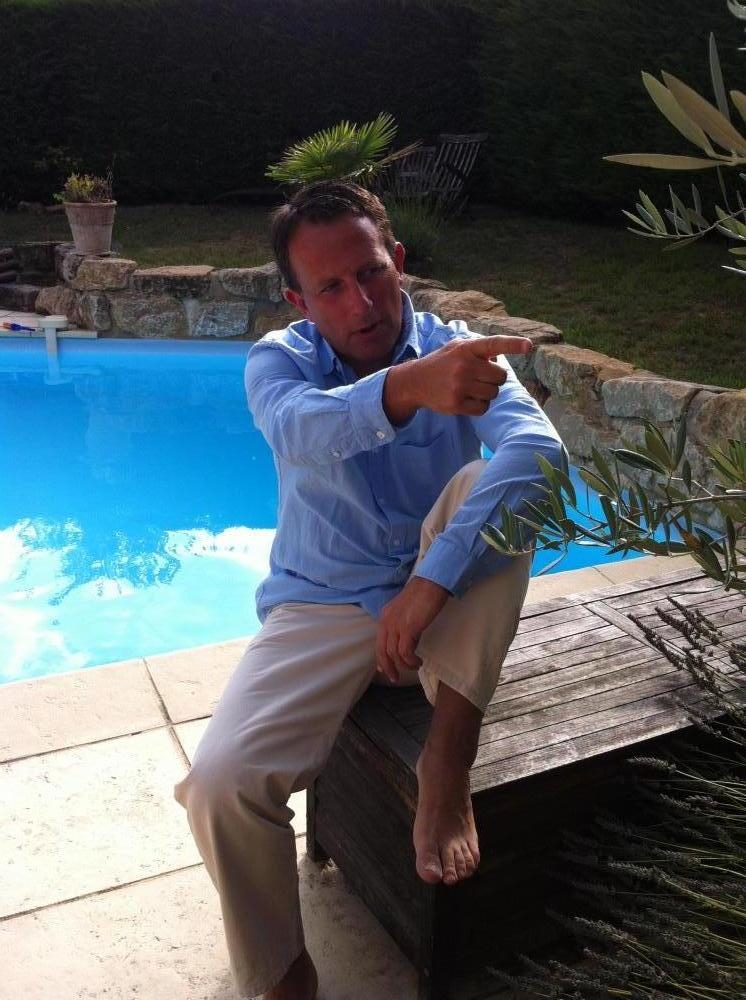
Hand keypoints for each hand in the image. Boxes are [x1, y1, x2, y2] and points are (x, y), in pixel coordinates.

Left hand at [376, 577, 449, 682]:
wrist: (431, 583)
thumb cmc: (423, 594)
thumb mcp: (406, 610)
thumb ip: (402, 623)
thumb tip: (406, 640)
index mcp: (385, 616)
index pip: (379, 642)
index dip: (381, 658)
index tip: (385, 669)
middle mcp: (387, 621)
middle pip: (383, 651)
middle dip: (388, 667)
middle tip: (395, 678)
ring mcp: (396, 625)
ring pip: (394, 654)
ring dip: (404, 664)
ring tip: (415, 666)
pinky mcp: (408, 628)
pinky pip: (406, 652)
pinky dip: (411, 660)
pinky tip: (418, 661)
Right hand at [384, 335, 532, 423]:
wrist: (415, 381)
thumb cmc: (443, 363)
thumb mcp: (458, 349)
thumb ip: (480, 351)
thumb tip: (500, 361)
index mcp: (467, 349)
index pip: (494, 344)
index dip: (513, 345)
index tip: (529, 346)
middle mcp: (464, 366)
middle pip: (500, 376)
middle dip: (495, 379)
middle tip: (480, 378)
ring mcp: (460, 386)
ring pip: (493, 393)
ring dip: (487, 393)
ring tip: (472, 388)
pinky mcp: (456, 404)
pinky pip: (484, 408)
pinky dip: (480, 406)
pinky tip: (467, 400)